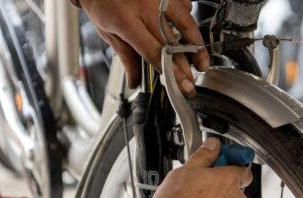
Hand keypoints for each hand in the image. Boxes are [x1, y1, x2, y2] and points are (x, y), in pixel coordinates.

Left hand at [80, 0, 209, 96]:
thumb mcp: (107, 32)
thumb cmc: (100, 1)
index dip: (172, 72)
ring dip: (196, 45)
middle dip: (185, 67)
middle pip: (173, 42)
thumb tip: (134, 82)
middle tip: (191, 83)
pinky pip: (185, 5)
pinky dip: (189, 21)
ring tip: (201, 62)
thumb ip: (125, 57)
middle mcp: (145, 7)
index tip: (183, 85)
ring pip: (186, 22)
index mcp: (126, 21)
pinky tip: (189, 33)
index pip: (154, 52)